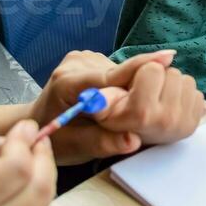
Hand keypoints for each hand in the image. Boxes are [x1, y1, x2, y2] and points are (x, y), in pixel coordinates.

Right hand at [0, 120, 55, 205]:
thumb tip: (8, 140)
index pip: (17, 167)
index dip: (26, 142)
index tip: (26, 128)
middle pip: (38, 187)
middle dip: (44, 158)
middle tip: (38, 142)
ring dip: (45, 178)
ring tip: (35, 160)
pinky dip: (35, 201)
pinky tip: (25, 188)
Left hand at [29, 49, 177, 164]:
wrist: (39, 122)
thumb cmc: (54, 138)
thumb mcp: (74, 147)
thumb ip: (101, 143)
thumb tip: (133, 141)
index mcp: (68, 80)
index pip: (109, 74)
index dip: (138, 67)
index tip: (167, 59)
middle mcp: (80, 62)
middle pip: (122, 72)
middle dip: (138, 92)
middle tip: (139, 118)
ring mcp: (88, 58)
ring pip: (125, 72)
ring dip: (133, 92)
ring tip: (123, 115)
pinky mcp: (97, 60)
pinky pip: (122, 73)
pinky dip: (128, 89)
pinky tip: (121, 104)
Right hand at [94, 62, 205, 145]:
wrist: (130, 138)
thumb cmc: (110, 119)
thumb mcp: (99, 105)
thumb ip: (101, 98)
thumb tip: (96, 100)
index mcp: (141, 114)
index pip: (153, 69)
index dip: (141, 72)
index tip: (133, 87)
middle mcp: (165, 121)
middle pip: (171, 72)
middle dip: (156, 79)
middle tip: (144, 95)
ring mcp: (183, 124)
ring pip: (185, 79)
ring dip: (170, 86)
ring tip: (154, 101)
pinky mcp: (194, 125)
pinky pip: (196, 92)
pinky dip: (182, 96)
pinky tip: (166, 108)